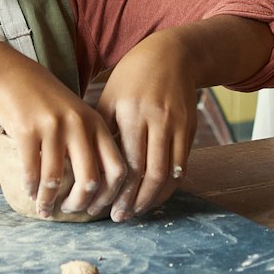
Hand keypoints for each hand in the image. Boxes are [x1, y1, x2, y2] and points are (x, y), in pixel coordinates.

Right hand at [0, 58, 127, 218]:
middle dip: (80, 204)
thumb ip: (90, 142)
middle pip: (90, 180)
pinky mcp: (27, 130)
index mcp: (96, 123)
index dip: (110, 196)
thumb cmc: (44, 100)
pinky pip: (32, 172)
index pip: (118, 168)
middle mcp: (79, 125)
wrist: (9, 75)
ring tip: (44, 209)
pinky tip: (30, 193)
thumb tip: (97, 188)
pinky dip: (31, 189)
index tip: (97, 209)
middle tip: (69, 210)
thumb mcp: (76, 114)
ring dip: (49, 201)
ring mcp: (53, 127)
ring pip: (56, 180)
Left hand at [94, 33, 198, 221]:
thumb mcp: (109, 97)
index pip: (123, 161)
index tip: (101, 207)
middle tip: (119, 218)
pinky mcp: (190, 128)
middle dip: (132, 201)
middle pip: (147, 172)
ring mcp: (176, 124)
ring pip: (167, 173)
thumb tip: (83, 167)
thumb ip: (99, 130)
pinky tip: (156, 196)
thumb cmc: (131, 78)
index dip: (113, 190)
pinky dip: (170, 186)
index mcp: (128, 112)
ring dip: (152, 199)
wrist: (172, 56)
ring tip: (136, 212)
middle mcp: (154, 119)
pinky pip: (182, 166)